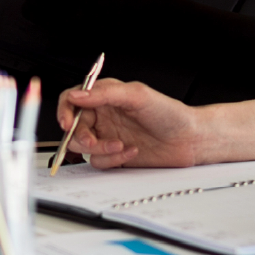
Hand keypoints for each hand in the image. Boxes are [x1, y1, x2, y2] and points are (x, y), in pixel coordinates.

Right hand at [57, 78, 204, 168]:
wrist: (190, 140)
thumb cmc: (169, 113)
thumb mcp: (136, 95)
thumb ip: (103, 93)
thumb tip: (77, 95)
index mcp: (104, 97)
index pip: (72, 100)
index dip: (64, 110)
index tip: (66, 122)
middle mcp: (103, 116)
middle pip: (73, 127)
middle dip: (81, 136)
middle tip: (92, 141)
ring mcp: (107, 136)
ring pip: (84, 147)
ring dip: (99, 149)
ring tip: (119, 145)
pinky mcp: (114, 156)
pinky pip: (100, 161)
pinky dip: (113, 158)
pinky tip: (131, 151)